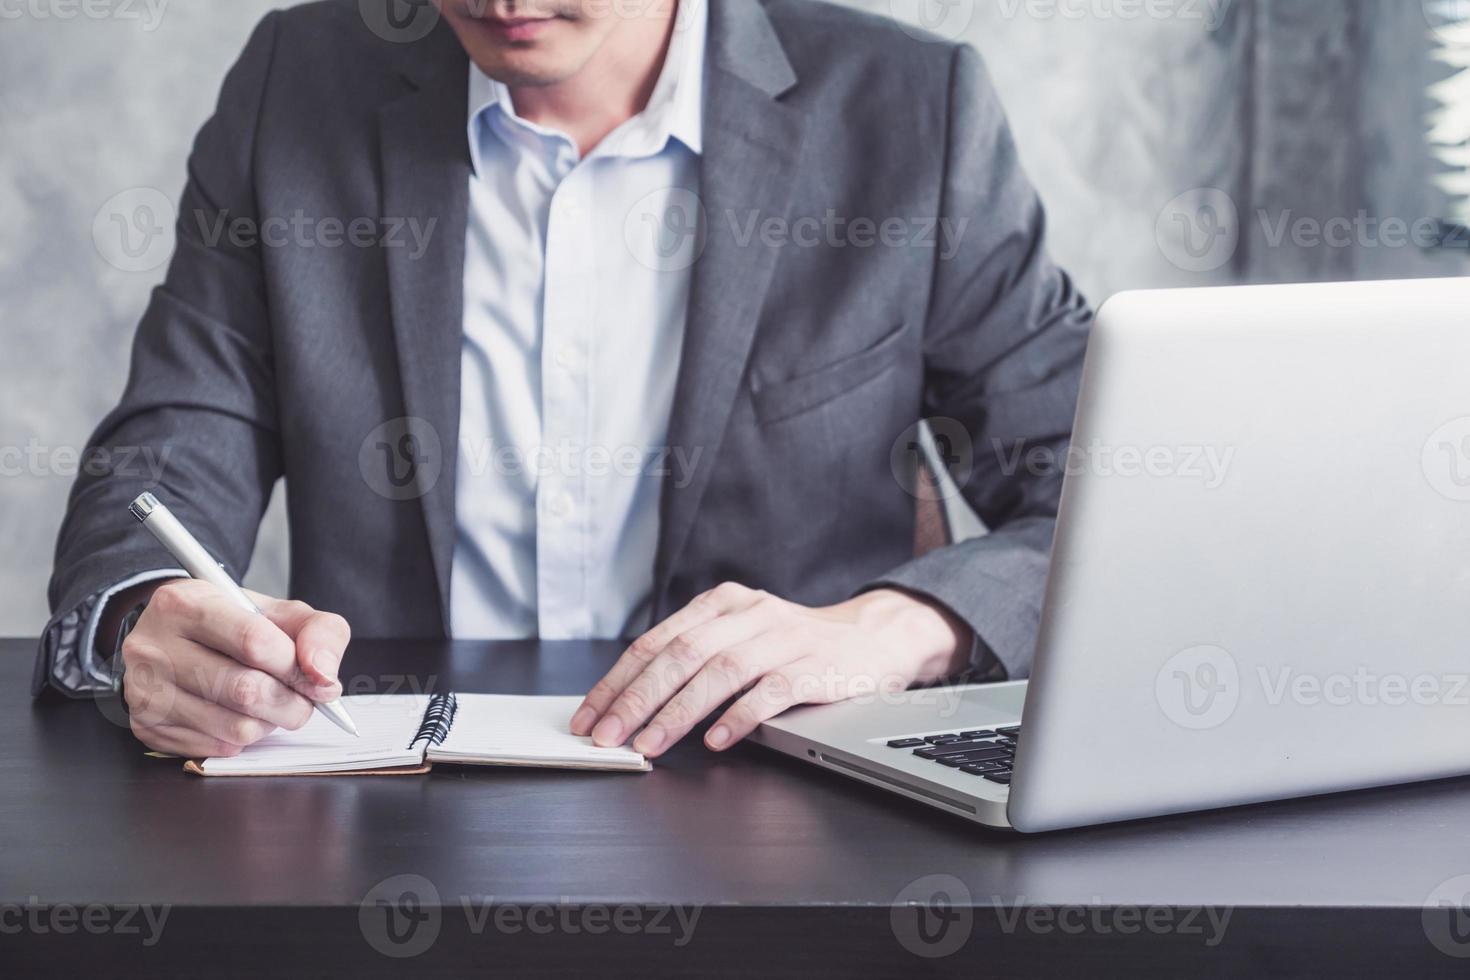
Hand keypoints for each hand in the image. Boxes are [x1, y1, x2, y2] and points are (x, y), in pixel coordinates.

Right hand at [119, 580, 350, 757]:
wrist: (174, 638)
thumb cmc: (233, 623)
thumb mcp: (277, 611)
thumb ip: (318, 632)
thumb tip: (326, 678)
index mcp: (185, 604)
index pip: (255, 642)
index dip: (298, 667)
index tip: (319, 679)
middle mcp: (153, 647)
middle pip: (246, 690)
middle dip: (292, 702)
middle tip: (303, 699)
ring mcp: (144, 691)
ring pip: (236, 726)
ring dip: (270, 723)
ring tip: (271, 704)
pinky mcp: (146, 727)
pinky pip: (217, 748)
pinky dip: (244, 737)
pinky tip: (240, 715)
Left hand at [569, 584, 971, 757]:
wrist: (874, 638)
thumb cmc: (796, 646)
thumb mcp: (742, 634)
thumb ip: (696, 657)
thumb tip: (633, 703)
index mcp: (723, 602)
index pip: (657, 640)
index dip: (618, 679)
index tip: (590, 714)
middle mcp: (750, 613)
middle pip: (682, 654)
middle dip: (637, 698)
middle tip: (608, 735)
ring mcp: (785, 639)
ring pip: (721, 672)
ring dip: (678, 712)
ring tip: (650, 744)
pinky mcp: (816, 667)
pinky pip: (772, 692)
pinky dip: (740, 717)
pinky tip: (717, 740)